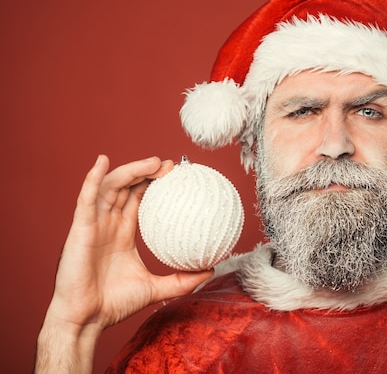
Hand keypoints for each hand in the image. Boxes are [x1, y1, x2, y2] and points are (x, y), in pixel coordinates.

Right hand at [35, 155, 212, 372]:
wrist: (87, 320)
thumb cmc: (114, 304)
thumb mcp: (155, 288)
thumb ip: (182, 281)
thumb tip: (211, 270)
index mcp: (123, 233)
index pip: (138, 198)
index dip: (153, 182)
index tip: (175, 173)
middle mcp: (108, 224)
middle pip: (127, 186)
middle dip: (146, 171)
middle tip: (169, 165)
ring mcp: (94, 224)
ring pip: (111, 186)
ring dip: (130, 170)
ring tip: (152, 162)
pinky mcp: (80, 229)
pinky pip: (86, 199)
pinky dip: (93, 178)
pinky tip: (103, 162)